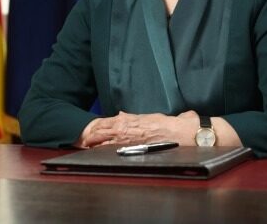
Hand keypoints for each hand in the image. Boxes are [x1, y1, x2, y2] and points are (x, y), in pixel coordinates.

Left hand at [74, 110, 200, 147]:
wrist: (183, 133)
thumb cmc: (170, 125)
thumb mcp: (150, 116)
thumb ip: (134, 116)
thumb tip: (122, 114)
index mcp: (133, 119)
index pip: (111, 120)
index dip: (99, 124)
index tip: (90, 127)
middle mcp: (130, 126)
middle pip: (106, 128)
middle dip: (94, 133)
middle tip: (82, 138)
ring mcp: (132, 137)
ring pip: (108, 138)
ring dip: (96, 141)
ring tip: (86, 144)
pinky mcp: (136, 146)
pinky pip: (117, 148)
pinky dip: (105, 149)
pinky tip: (98, 152)